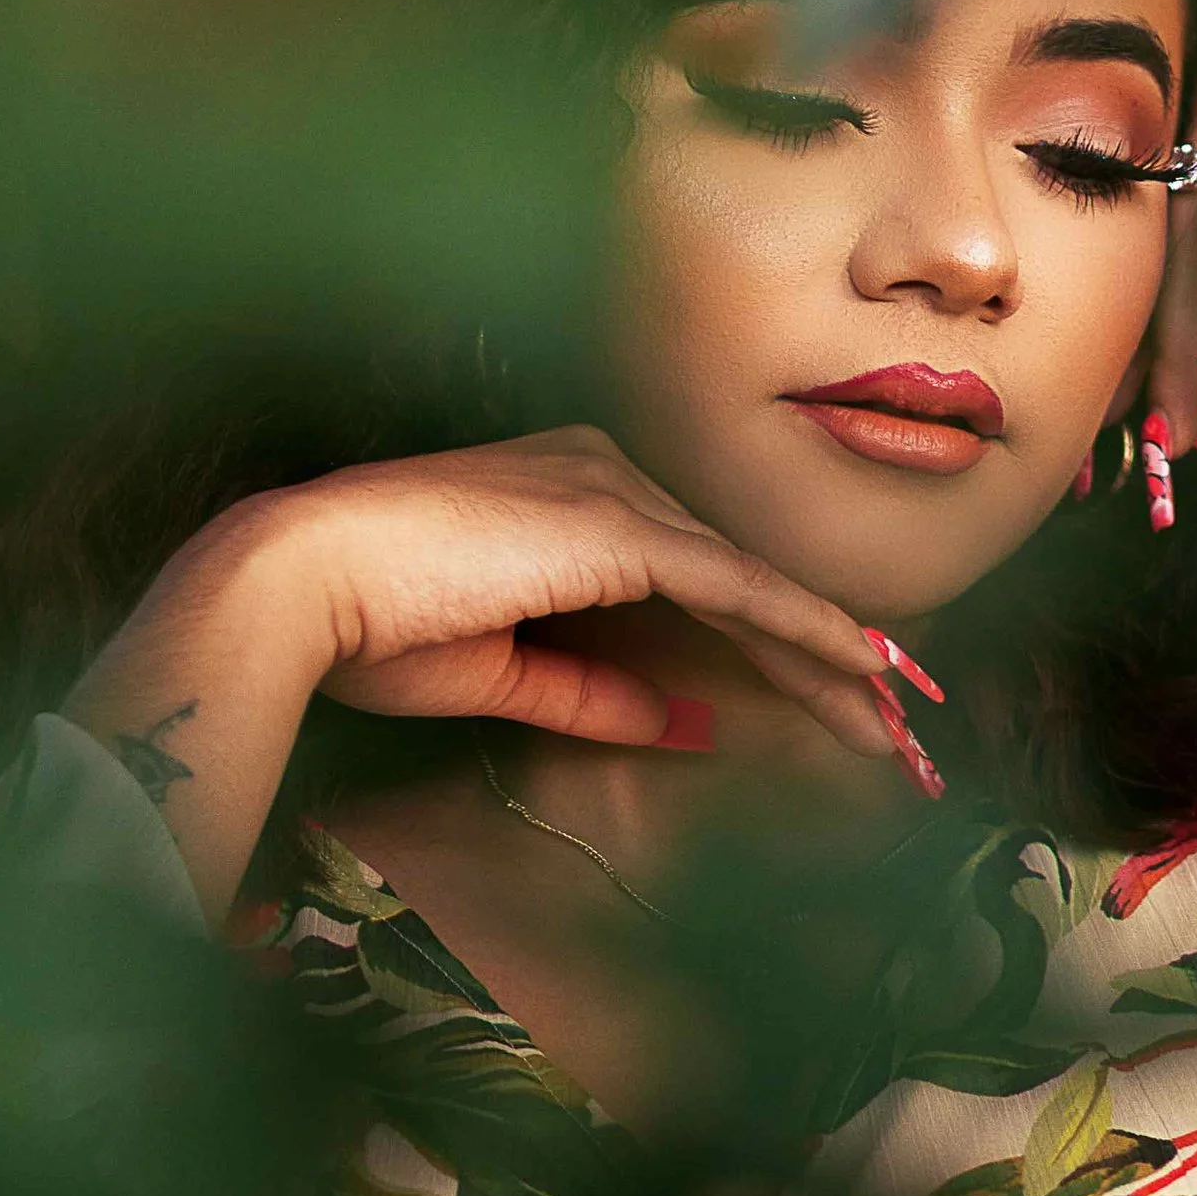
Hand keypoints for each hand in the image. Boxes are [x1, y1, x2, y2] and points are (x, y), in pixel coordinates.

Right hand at [65, 425, 901, 922]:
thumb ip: (599, 692)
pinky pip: (741, 588)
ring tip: (896, 719)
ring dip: (831, 657)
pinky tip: (861, 673)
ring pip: (753, 584)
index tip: (833, 697)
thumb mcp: (502, 671)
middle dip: (820, 655)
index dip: (769, 638)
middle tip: (893, 717)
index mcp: (568, 496)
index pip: (695, 575)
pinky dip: (806, 633)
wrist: (300, 583)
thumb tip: (690, 720)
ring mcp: (615, 493)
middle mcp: (603, 475)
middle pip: (739, 577)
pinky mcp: (620, 528)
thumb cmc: (369, 628)